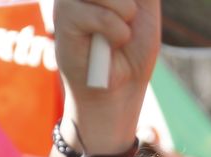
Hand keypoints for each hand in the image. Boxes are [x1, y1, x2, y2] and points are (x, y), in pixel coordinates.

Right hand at [53, 0, 160, 140]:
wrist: (119, 93)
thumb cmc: (133, 55)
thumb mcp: (145, 8)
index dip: (128, 1)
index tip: (133, 14)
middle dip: (128, 4)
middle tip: (128, 22)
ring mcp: (70, 2)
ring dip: (124, 14)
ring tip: (119, 37)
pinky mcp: (64, 20)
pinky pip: (94, 13)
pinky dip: (112, 30)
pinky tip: (109, 46)